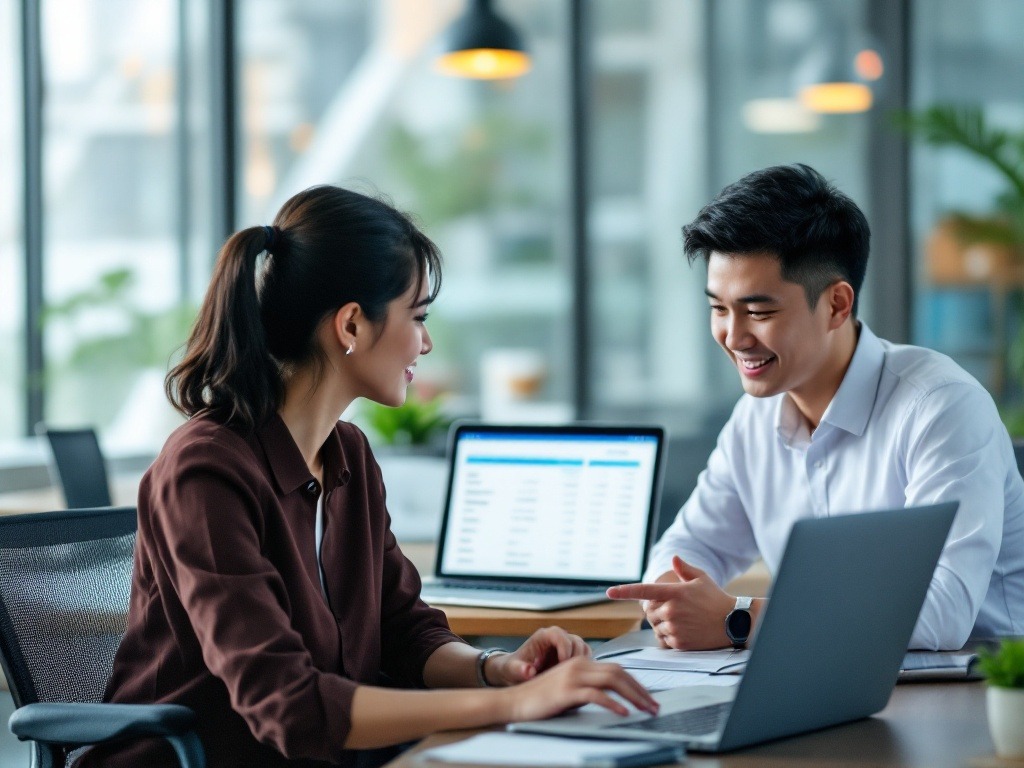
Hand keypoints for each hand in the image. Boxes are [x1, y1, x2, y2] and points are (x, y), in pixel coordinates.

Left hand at [486, 626, 590, 685]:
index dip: (564, 651)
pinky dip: (584, 668)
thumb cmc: (514, 669)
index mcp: (543, 635)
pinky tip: (575, 680)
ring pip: (584, 649)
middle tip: (569, 676)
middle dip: (575, 660)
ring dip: (582, 664)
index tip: (561, 667)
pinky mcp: (572, 655)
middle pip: (576, 642)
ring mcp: (566, 645)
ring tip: (572, 679)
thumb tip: (528, 671)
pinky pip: (585, 658)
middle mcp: (557, 637)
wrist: (516, 673)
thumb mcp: (513, 670)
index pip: (561, 636)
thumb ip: (520, 669)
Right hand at [503, 657, 658, 721]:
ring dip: (633, 696)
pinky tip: (622, 713)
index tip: (649, 698)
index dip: (636, 683)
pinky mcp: (566, 691)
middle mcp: (578, 665)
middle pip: (618, 673)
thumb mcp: (570, 690)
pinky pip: (595, 694)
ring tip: (646, 709)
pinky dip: (612, 703)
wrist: (515, 701)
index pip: (616, 669)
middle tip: (654, 706)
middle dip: (640, 690)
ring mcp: (572, 677)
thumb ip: (589, 689)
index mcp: (581, 663)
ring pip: (611, 680)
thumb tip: (614, 699)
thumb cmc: (542, 699)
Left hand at [606, 555, 733, 649]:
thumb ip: (684, 569)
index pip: (644, 591)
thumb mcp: (701, 579)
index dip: (624, 591)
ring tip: (683, 621)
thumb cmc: (716, 598)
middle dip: (656, 610)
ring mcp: (675, 628)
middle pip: (649, 612)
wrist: (733, 622)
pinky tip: (684, 632)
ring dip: (663, 624)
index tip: (609, 592)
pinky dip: (669, 637)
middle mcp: (671, 610)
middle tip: (675, 609)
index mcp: (674, 592)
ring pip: (656, 627)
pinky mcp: (679, 643)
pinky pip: (664, 641)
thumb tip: (673, 558)